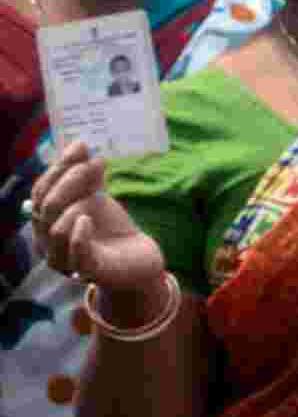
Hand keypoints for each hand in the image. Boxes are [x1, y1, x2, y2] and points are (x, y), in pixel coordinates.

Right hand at [30, 141, 165, 293]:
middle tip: (92, 165)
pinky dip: (78, 235)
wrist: (138, 258)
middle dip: (68, 182)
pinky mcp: (88, 272)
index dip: (58, 169)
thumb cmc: (110, 227)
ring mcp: (66, 259)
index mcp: (46, 221)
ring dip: (75, 205)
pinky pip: (75, 255)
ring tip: (97, 194)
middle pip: (45, 207)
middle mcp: (47, 241)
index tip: (81, 148)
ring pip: (55, 230)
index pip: (40, 192)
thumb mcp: (98, 196)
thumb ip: (87, 175)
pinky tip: (87, 220)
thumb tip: (78, 144)